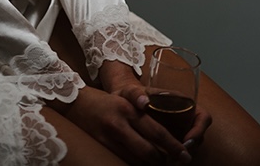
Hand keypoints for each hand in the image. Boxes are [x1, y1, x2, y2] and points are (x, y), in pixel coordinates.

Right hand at [55, 84, 195, 164]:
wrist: (74, 102)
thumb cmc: (104, 101)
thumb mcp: (125, 101)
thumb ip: (142, 114)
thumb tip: (164, 136)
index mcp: (128, 108)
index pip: (156, 131)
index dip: (173, 146)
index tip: (185, 154)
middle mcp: (119, 123)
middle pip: (149, 151)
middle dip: (165, 160)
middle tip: (176, 163)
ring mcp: (109, 137)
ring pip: (139, 160)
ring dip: (152, 165)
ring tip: (160, 163)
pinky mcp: (102, 146)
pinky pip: (125, 161)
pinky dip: (137, 164)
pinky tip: (142, 163)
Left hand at [99, 61, 211, 161]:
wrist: (124, 103)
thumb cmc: (131, 95)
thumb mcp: (131, 91)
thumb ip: (135, 94)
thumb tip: (143, 103)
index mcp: (182, 101)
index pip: (203, 116)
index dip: (199, 129)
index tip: (186, 140)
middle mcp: (185, 116)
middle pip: (199, 135)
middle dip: (191, 147)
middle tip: (178, 157)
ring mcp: (180, 128)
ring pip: (191, 145)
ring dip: (183, 153)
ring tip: (170, 161)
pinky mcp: (172, 138)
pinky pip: (180, 149)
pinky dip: (175, 156)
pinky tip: (164, 160)